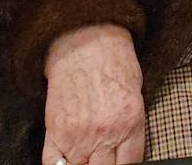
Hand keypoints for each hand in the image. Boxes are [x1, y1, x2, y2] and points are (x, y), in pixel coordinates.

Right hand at [43, 24, 145, 164]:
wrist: (85, 38)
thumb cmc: (114, 61)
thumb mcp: (136, 93)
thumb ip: (131, 128)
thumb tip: (127, 153)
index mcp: (130, 122)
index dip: (125, 164)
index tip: (121, 160)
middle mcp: (104, 134)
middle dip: (106, 164)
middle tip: (104, 156)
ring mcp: (78, 136)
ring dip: (85, 164)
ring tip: (88, 155)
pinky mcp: (55, 131)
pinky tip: (70, 160)